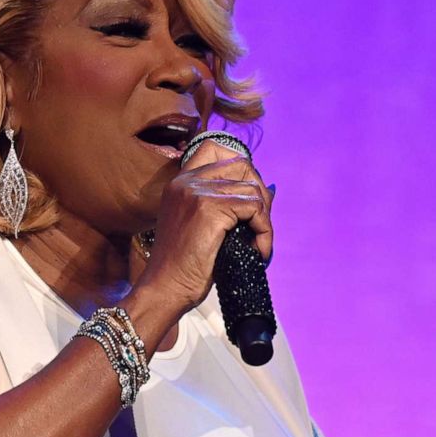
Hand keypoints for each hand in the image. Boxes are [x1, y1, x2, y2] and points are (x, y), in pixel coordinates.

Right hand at [136, 141, 272, 314]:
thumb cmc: (183, 265)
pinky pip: (255, 209)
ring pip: (253, 189)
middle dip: (259, 194)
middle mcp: (187, 181)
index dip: (240, 167)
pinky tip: (259, 251)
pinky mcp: (211, 208)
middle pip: (242, 165)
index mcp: (180, 182)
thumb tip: (269, 189)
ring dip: (264, 219)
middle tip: (259, 224)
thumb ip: (224, 203)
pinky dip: (264, 232)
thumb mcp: (199, 225)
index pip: (215, 148)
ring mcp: (198, 192)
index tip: (248, 197)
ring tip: (257, 244)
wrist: (165, 288)